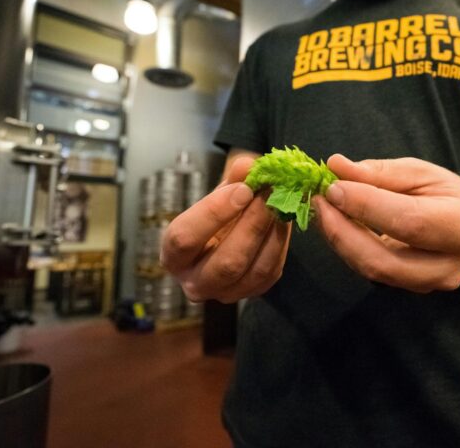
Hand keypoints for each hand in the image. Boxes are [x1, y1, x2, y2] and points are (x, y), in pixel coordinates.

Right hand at [160, 157, 290, 303]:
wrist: (226, 236)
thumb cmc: (215, 213)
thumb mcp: (218, 193)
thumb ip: (232, 179)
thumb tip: (249, 165)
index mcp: (173, 256)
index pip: (185, 239)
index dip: (214, 212)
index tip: (243, 188)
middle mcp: (195, 284)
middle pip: (227, 262)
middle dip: (253, 224)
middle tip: (270, 193)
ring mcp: (225, 294)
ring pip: (255, 271)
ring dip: (272, 233)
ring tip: (282, 201)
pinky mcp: (252, 292)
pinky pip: (272, 271)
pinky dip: (281, 242)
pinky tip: (286, 217)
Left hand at [313, 155, 459, 292]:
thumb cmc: (442, 192)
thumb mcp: (417, 172)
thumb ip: (379, 172)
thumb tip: (337, 166)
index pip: (408, 222)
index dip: (366, 206)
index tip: (333, 187)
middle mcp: (447, 266)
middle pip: (383, 261)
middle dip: (342, 232)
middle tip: (320, 201)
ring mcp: (427, 285)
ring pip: (371, 270)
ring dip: (339, 239)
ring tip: (324, 208)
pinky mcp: (406, 290)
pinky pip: (369, 272)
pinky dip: (346, 247)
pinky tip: (336, 224)